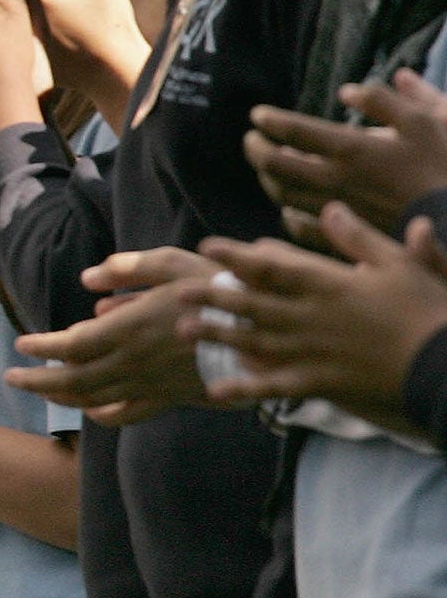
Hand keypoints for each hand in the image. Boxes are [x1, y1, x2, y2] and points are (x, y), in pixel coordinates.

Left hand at [7, 249, 218, 422]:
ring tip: (39, 389)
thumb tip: (87, 279)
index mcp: (130, 328)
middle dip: (37, 381)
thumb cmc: (216, 292)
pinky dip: (102, 414)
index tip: (21, 344)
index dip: (42, 348)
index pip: (71, 346)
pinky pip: (128, 414)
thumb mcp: (173, 264)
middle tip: (11, 377)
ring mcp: (151, 384)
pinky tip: (89, 409)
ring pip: (95, 399)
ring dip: (61, 397)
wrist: (264, 336)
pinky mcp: (170, 398)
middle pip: (73, 380)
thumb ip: (127, 269)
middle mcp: (134, 361)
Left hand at [183, 204, 446, 424]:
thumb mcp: (398, 264)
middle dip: (214, 297)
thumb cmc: (428, 311)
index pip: (272, 267)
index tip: (207, 247)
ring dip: (218, 335)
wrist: (446, 367)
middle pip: (252, 304)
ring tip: (183, 331)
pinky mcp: (322, 382)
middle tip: (178, 291)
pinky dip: (245, 388)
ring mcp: (313, 352)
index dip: (237, 256)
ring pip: (255, 341)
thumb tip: (330, 206)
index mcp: (327, 285)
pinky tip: (215, 390)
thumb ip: (358, 236)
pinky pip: (276, 387)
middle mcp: (311, 316)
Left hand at [243, 72, 446, 227]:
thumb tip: (347, 91)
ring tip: (269, 165)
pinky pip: (301, 228)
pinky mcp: (347, 236)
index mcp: (352, 149)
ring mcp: (338, 210)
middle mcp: (337, 180)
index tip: (258, 115)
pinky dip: (287, 214)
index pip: (293, 131)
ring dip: (268, 178)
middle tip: (251, 138)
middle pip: (275, 165)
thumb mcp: (424, 121)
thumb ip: (382, 100)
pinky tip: (289, 207)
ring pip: (283, 195)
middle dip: (255, 148)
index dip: (269, 120)